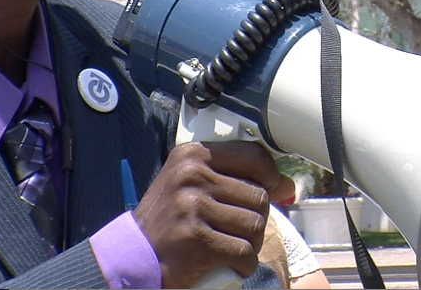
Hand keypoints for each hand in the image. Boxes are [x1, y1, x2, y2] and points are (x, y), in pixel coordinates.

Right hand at [133, 141, 293, 288]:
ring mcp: (193, 206)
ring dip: (250, 243)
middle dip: (256, 220)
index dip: (270, 176)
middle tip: (237, 231)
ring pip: (255, 225)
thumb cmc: (167, 221)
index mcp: (192, 155)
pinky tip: (228, 263)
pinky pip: (244, 251)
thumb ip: (235, 179)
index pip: (254, 156)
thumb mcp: (193, 186)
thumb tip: (287, 185)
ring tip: (230, 247)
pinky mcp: (196, 239)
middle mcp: (192, 176)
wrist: (133, 255)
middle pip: (259, 195)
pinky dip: (242, 264)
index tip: (270, 190)